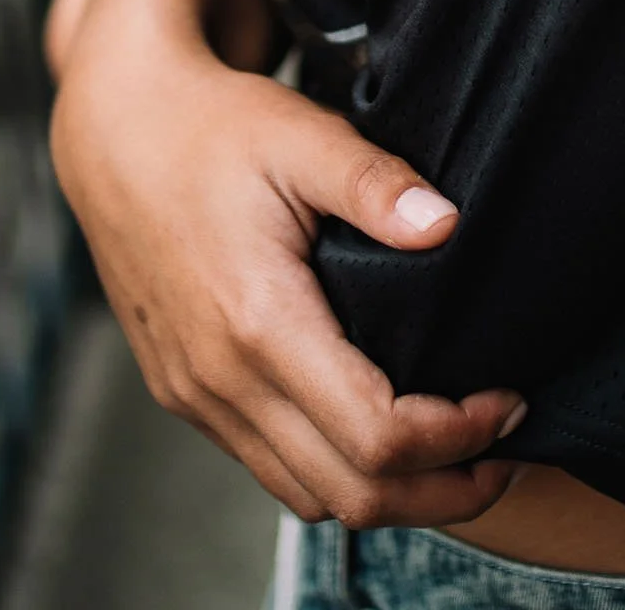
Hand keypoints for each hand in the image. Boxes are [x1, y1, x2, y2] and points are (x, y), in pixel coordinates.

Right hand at [53, 0, 525, 524]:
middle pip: (351, 494)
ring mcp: (197, 395)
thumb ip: (375, 183)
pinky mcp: (185, 393)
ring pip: (309, 496)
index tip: (508, 400)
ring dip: (391, 494)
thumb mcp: (300, 134)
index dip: (457, 435)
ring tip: (456, 450)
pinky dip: (334, 471)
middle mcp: (221, 379)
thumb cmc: (211, 126)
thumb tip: (447, 225)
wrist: (116, 132)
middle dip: (442, 491)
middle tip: (505, 452)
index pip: (375, 436)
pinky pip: (270, 468)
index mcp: (258, 321)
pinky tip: (377, 430)